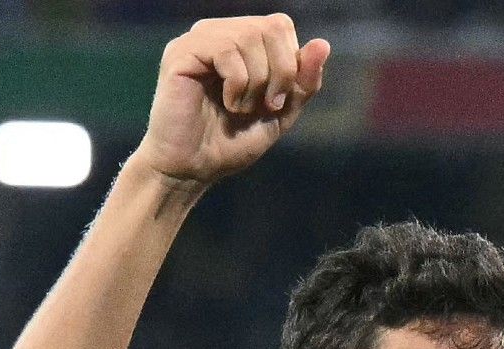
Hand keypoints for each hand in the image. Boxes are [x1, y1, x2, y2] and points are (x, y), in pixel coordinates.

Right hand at [129, 14, 329, 189]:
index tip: (278, 101)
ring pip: (250, 36)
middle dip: (280, 73)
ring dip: (257, 82)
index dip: (290, 63)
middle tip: (265, 105)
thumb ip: (303, 81)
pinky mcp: (181, 52)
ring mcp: (198, 39)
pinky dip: (238, 84)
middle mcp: (219, 32)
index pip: (280, 25)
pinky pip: (226, 50)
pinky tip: (228, 104)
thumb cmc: (232, 141)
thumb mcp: (281, 112)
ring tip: (241, 108)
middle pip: (271, 27)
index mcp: (241, 40)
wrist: (194, 168)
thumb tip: (323, 44)